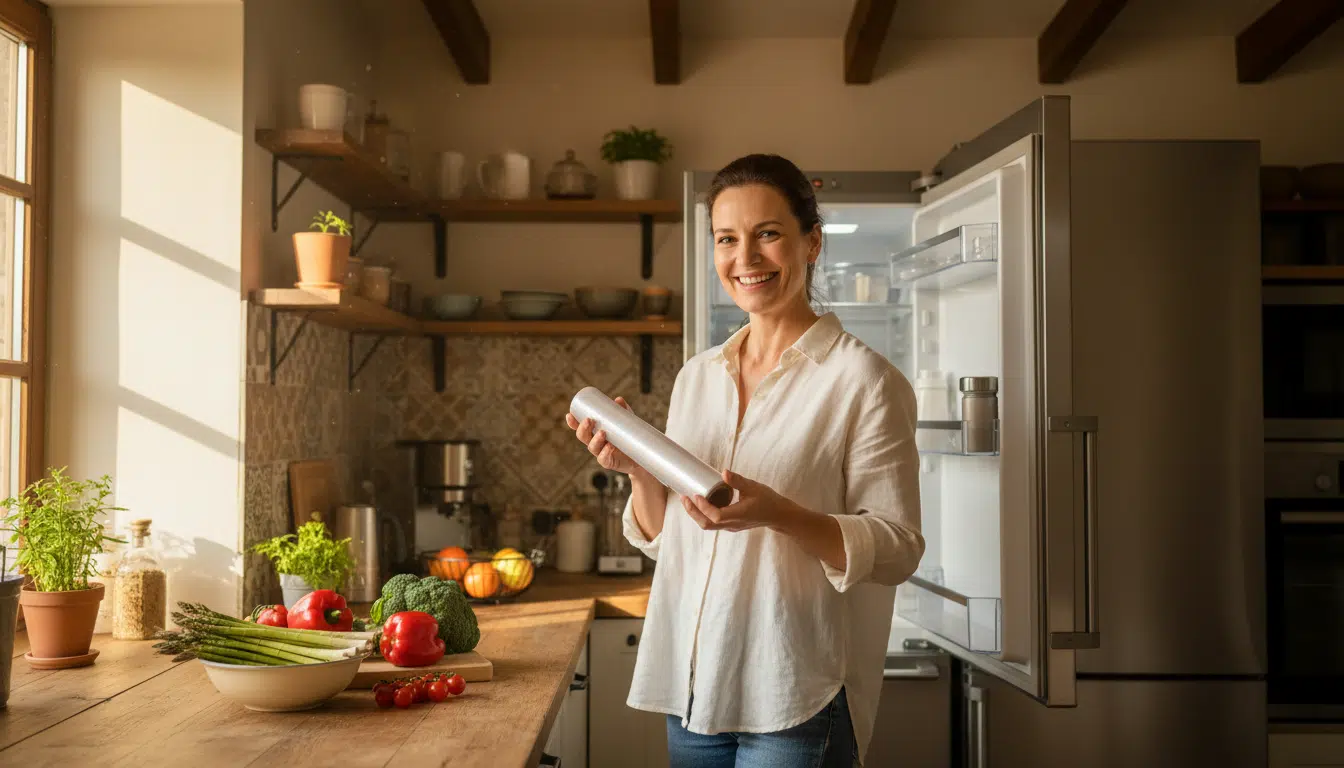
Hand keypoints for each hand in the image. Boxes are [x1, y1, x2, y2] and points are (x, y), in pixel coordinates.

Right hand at [564, 397, 644, 475]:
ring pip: (592, 447)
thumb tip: (618, 399)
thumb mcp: (626, 422)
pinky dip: (605, 453)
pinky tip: (609, 447)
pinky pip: (604, 459)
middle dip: (583, 428)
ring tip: (602, 432)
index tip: (570, 415)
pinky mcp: (610, 463)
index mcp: (594, 432)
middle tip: (589, 420)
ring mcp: (601, 453)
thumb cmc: (628, 437)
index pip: (580, 428)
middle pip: (583, 437)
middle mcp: (595, 443)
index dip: (573, 423)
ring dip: (595, 440)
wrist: (639, 456)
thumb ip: (622, 410)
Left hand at [681, 470, 798, 532]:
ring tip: (688, 499)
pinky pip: (713, 523)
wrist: (779, 515)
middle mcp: (733, 524)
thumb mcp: (753, 487)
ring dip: (696, 514)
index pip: (715, 516)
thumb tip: (723, 471)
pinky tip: (700, 503)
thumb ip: (737, 480)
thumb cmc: (768, 500)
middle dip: (692, 512)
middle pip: (707, 524)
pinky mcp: (731, 525)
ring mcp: (731, 526)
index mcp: (739, 515)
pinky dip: (704, 514)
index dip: (703, 507)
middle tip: (684, 497)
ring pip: (708, 525)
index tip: (696, 494)